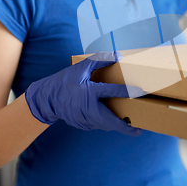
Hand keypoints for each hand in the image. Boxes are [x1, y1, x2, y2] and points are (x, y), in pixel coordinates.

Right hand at [25, 51, 142, 135]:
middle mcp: (88, 108)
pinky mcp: (81, 124)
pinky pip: (97, 125)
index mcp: (89, 92)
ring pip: (105, 125)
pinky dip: (105, 123)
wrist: (45, 99)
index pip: (112, 91)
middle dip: (125, 127)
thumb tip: (118, 55)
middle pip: (111, 121)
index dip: (128, 91)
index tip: (140, 93)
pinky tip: (112, 121)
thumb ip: (100, 60)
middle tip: (137, 130)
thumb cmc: (64, 81)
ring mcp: (84, 119)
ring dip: (116, 126)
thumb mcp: (81, 68)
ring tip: (129, 125)